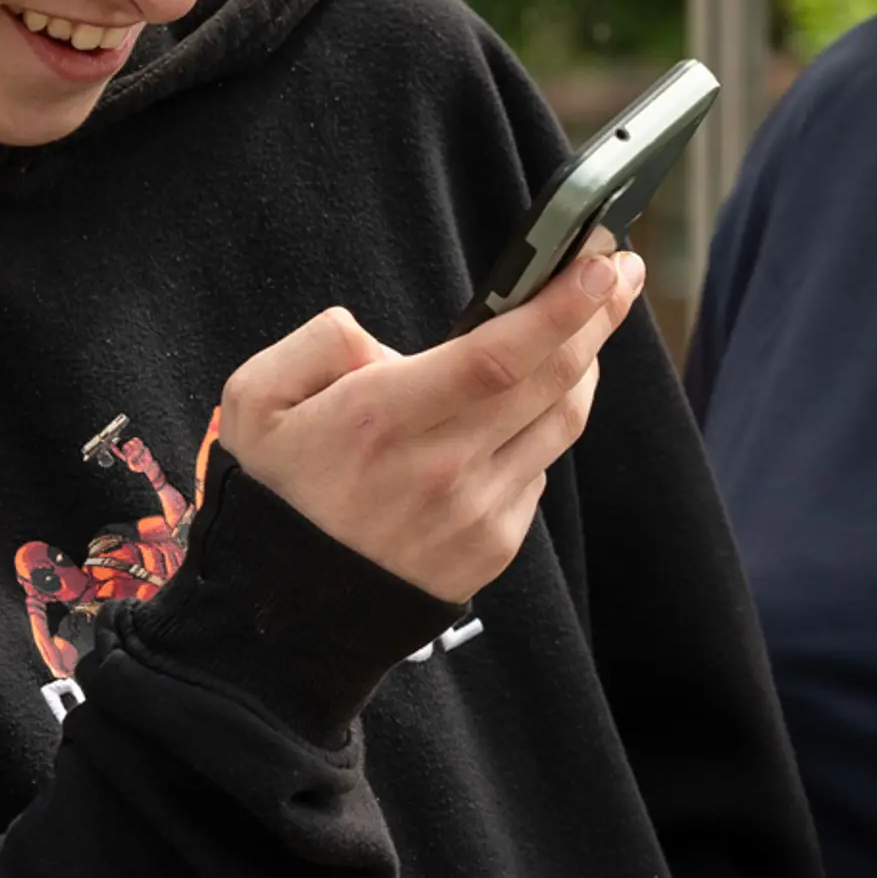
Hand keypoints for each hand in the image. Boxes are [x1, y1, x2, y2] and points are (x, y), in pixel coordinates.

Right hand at [217, 235, 645, 603]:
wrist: (285, 614)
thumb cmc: (276, 492)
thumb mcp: (256, 400)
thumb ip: (321, 344)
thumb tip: (388, 344)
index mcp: (380, 421)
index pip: (494, 357)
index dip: (558, 309)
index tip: (602, 263)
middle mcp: (440, 469)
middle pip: (549, 382)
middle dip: (597, 316)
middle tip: (619, 270)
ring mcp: (476, 513)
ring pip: (559, 423)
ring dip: (584, 366)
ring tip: (590, 322)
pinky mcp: (494, 545)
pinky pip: (537, 469)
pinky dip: (539, 427)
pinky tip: (527, 405)